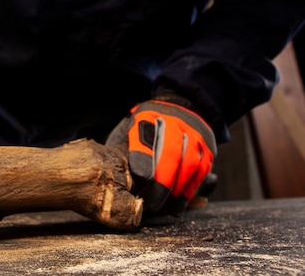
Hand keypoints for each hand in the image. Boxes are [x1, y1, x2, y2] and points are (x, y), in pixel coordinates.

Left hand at [105, 99, 216, 213]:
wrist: (176, 108)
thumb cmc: (142, 129)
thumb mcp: (127, 132)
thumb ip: (121, 151)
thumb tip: (109, 177)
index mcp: (146, 117)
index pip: (145, 136)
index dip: (144, 157)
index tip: (142, 178)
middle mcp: (172, 122)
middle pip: (171, 152)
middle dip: (162, 182)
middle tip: (152, 204)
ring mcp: (193, 134)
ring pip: (190, 163)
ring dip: (178, 190)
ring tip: (166, 208)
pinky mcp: (207, 147)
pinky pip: (203, 170)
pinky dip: (191, 189)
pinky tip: (180, 203)